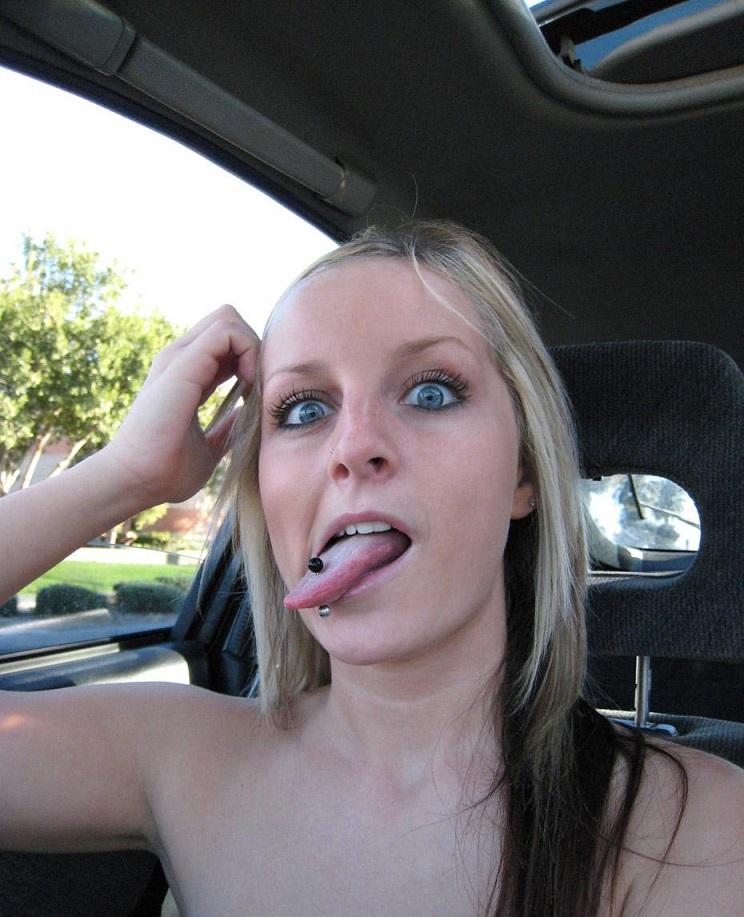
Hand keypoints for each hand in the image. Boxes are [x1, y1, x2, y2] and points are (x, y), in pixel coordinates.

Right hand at [101, 305, 258, 506]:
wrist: (136, 480)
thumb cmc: (167, 470)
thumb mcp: (209, 445)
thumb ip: (226, 427)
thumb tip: (246, 415)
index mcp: (187, 374)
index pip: (226, 343)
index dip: (250, 359)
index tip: (256, 394)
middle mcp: (181, 360)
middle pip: (228, 321)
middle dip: (254, 346)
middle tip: (257, 385)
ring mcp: (179, 357)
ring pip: (229, 318)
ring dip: (253, 348)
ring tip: (253, 386)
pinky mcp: (183, 362)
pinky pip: (227, 330)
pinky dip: (249, 351)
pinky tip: (248, 385)